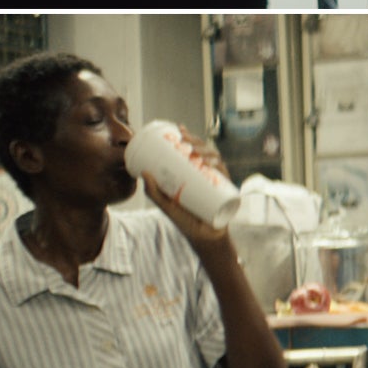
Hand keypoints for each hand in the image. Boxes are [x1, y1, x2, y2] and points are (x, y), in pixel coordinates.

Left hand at [140, 130, 234, 251]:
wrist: (203, 238)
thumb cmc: (185, 221)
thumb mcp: (166, 205)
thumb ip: (154, 192)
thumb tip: (142, 173)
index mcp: (195, 173)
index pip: (194, 150)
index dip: (190, 137)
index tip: (180, 129)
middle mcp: (208, 173)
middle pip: (205, 151)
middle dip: (197, 142)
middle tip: (184, 140)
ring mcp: (217, 180)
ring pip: (215, 159)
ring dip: (206, 152)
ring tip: (194, 152)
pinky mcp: (225, 190)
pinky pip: (224, 174)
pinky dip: (218, 167)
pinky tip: (210, 164)